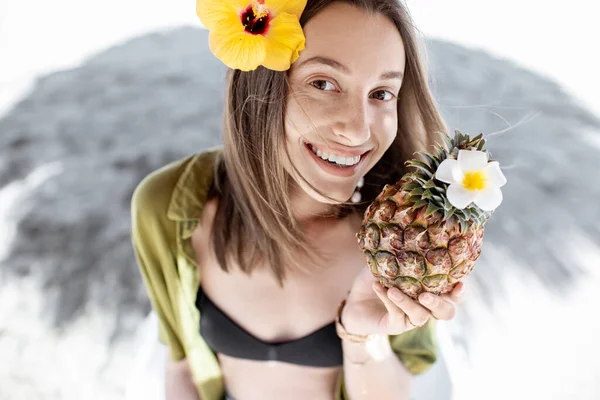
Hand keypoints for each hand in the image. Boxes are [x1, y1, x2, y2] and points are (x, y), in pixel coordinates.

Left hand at [341, 266, 464, 335]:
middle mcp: (425, 307)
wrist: (353, 302)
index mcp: (430, 290)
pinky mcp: (395, 326)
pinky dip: (387, 300)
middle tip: (425, 294)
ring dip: (409, 303)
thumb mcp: (386, 263)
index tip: (460, 284)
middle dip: (439, 303)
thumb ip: (398, 254)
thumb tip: (403, 236)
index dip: (459, 293)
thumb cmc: (375, 279)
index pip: (452, 294)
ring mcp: (411, 319)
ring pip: (421, 316)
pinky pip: (396, 315)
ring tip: (394, 290)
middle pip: (446, 312)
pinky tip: (377, 286)